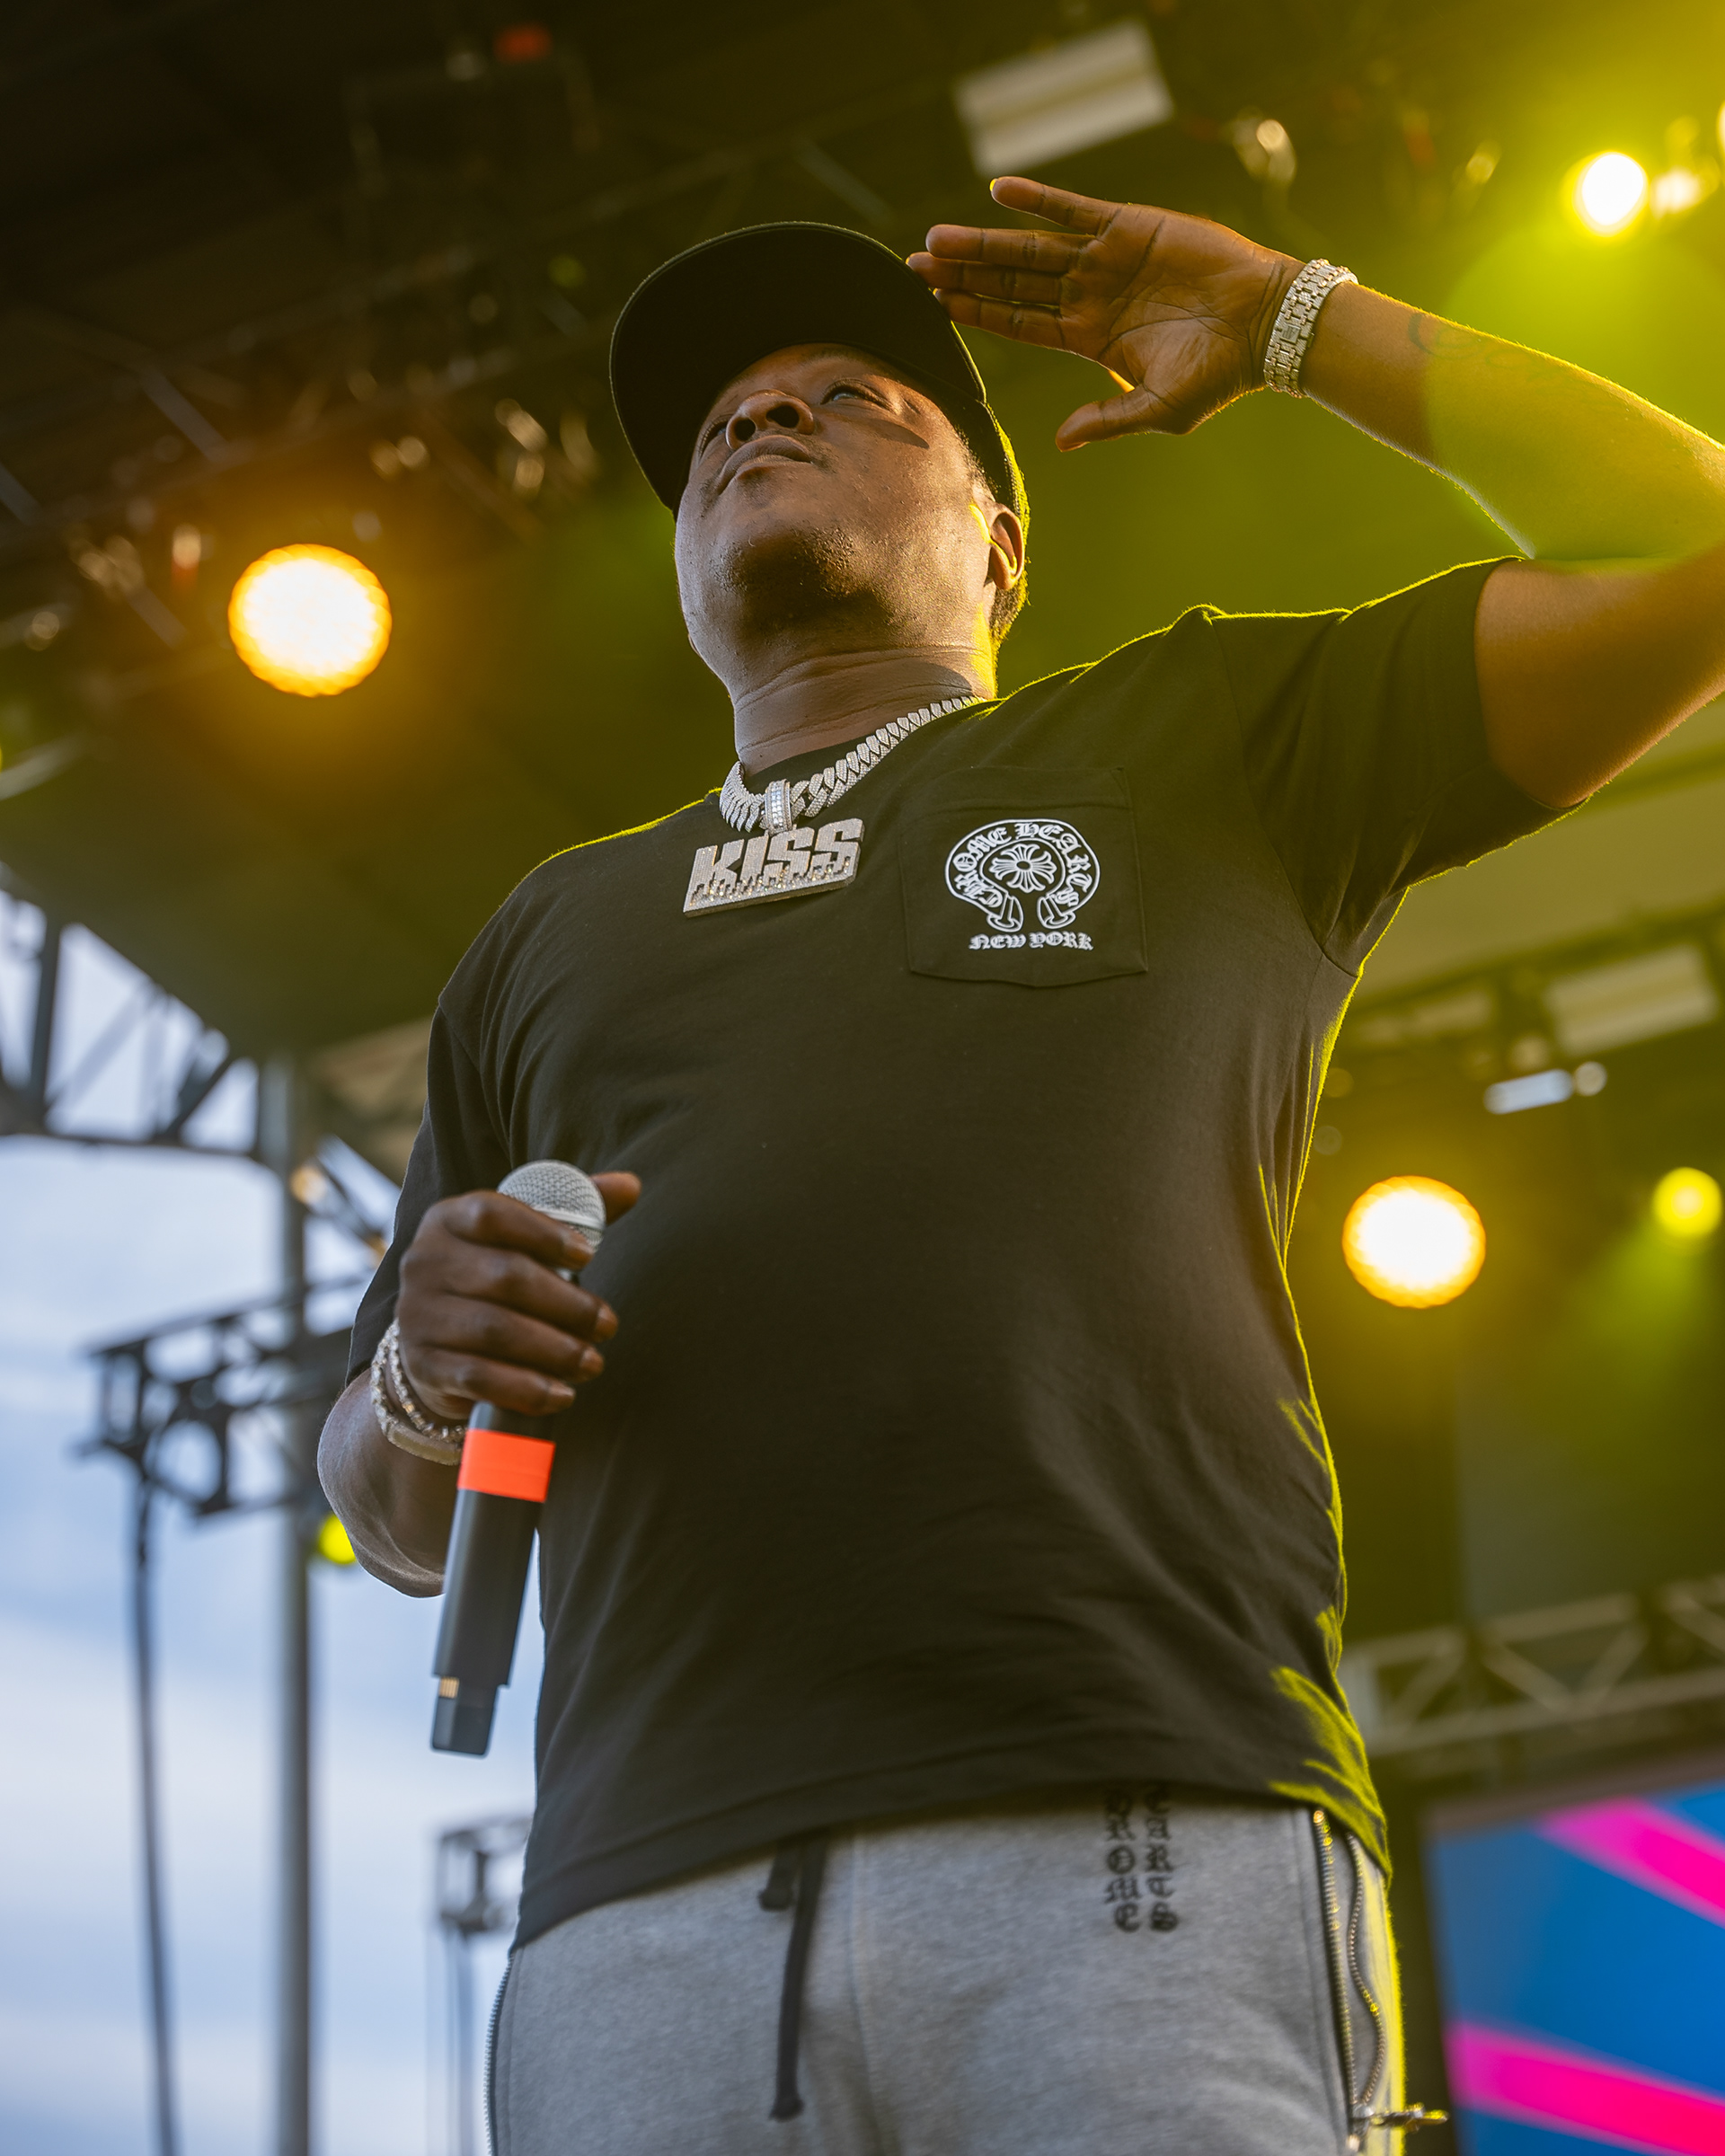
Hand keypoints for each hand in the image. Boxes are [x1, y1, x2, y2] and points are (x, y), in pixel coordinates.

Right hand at [395, 1175, 640, 1421]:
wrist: (435, 1346)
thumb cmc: (493, 1280)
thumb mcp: (525, 1241)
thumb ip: (576, 1211)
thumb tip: (630, 1185)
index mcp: (448, 1219)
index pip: (493, 1214)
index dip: (544, 1233)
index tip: (587, 1256)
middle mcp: (424, 1261)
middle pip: (504, 1276)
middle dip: (567, 1304)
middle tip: (607, 1324)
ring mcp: (417, 1314)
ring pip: (495, 1330)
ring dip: (555, 1350)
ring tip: (592, 1361)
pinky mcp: (422, 1364)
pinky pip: (479, 1377)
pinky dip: (526, 1389)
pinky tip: (562, 1394)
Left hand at [907, 177, 1297, 445]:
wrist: (1264, 325)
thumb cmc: (1217, 375)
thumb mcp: (1157, 409)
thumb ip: (1106, 420)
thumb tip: (1061, 442)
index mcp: (1088, 337)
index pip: (1018, 323)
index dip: (977, 312)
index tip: (936, 305)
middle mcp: (1088, 295)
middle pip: (1011, 282)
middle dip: (964, 274)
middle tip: (915, 266)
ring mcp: (1104, 258)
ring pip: (1031, 246)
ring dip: (985, 241)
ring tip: (938, 238)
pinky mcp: (1128, 226)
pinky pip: (1073, 208)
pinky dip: (1038, 199)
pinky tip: (998, 191)